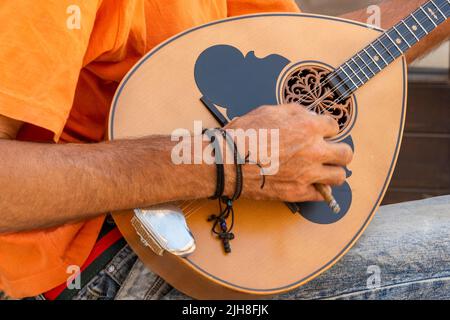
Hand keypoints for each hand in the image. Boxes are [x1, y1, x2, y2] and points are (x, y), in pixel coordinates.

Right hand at [223, 104, 352, 201]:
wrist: (229, 162)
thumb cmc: (245, 135)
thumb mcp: (269, 110)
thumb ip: (295, 112)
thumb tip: (308, 116)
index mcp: (308, 126)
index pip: (335, 126)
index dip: (327, 129)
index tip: (321, 133)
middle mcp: (314, 150)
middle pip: (346, 153)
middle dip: (339, 151)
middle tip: (329, 152)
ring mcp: (308, 173)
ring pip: (339, 176)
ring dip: (333, 172)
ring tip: (324, 170)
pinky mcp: (298, 192)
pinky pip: (321, 194)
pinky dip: (319, 190)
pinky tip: (312, 185)